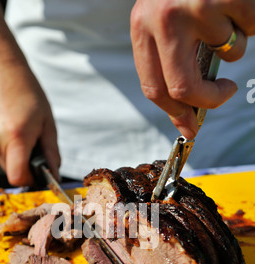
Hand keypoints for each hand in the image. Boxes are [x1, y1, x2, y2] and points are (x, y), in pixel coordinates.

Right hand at [0, 61, 60, 185]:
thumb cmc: (27, 94)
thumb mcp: (48, 123)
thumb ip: (52, 152)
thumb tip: (55, 174)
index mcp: (16, 136)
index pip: (18, 177)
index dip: (31, 179)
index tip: (39, 173)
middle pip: (13, 173)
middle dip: (26, 167)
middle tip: (33, 147)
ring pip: (4, 166)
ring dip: (15, 158)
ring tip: (20, 135)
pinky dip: (5, 151)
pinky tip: (8, 132)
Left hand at [130, 0, 253, 138]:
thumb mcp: (162, 17)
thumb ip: (170, 59)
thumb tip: (186, 113)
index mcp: (142, 27)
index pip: (154, 88)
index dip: (175, 113)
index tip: (190, 128)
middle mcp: (164, 18)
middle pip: (184, 88)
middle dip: (210, 101)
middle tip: (224, 93)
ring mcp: (197, 6)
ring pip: (228, 53)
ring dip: (236, 42)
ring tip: (228, 15)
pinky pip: (251, 28)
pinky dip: (252, 21)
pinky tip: (239, 1)